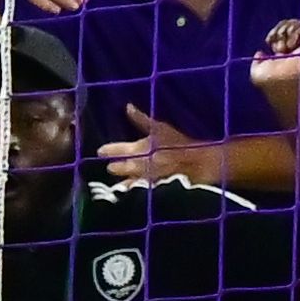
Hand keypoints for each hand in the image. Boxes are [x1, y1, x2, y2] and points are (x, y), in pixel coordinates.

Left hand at [94, 104, 210, 181]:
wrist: (198, 163)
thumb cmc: (180, 143)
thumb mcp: (161, 127)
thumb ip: (141, 119)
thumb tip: (128, 107)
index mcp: (136, 149)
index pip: (116, 150)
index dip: (107, 151)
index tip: (101, 151)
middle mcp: (137, 165)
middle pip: (120, 168)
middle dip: (115, 168)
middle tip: (111, 168)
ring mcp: (146, 178)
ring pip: (130, 183)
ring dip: (125, 183)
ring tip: (120, 186)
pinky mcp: (156, 188)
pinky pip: (143, 190)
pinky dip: (139, 191)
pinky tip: (138, 193)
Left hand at [249, 18, 299, 98]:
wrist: (285, 84)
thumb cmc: (270, 82)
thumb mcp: (256, 72)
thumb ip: (256, 61)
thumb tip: (261, 52)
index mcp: (284, 53)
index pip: (280, 32)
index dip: (273, 34)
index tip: (269, 42)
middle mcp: (295, 48)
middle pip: (287, 26)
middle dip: (279, 31)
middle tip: (278, 47)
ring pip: (296, 24)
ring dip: (287, 31)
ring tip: (285, 46)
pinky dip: (295, 31)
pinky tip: (291, 44)